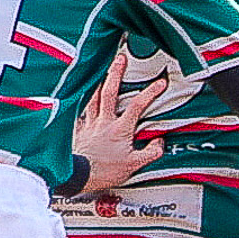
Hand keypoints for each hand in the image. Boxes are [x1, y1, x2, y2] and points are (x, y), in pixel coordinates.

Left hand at [72, 52, 167, 192]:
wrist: (79, 178)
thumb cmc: (104, 172)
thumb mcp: (133, 165)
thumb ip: (150, 152)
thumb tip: (159, 143)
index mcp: (119, 129)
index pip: (137, 106)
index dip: (150, 92)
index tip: (159, 83)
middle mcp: (104, 122)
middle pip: (110, 92)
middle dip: (116, 73)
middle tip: (121, 59)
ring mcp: (90, 125)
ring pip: (94, 98)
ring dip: (99, 83)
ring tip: (102, 72)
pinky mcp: (79, 131)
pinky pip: (81, 113)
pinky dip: (82, 103)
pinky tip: (83, 98)